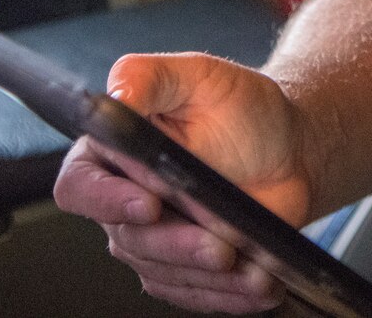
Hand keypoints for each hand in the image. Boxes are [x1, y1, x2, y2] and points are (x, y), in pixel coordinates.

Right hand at [55, 53, 315, 311]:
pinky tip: (258, 285)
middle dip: (176, 244)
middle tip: (218, 245)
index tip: (148, 202)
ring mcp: (153, 241)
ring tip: (250, 267)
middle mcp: (123, 202)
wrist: (290, 148)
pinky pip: (193, 294)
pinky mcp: (185, 270)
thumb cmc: (243, 109)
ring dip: (206, 275)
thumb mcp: (202, 76)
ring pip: (162, 271)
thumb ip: (153, 76)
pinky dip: (227, 295)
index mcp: (112, 152)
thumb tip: (117, 90)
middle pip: (128, 237)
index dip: (105, 199)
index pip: (81, 184)